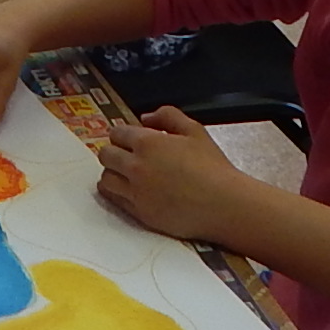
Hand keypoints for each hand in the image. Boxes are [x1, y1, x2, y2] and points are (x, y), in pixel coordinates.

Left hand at [94, 107, 245, 243]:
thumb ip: (168, 116)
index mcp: (147, 143)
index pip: (117, 134)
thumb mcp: (194, 130)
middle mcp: (136, 167)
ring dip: (113, 174)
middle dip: (114, 152)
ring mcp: (136, 192)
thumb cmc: (213, 167)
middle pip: (105, 155)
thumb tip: (146, 118)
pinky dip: (118, 194)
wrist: (223, 204)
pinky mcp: (140, 214)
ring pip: (105, 180)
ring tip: (126, 175)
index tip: (130, 139)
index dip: (123, 135)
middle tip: (125, 156)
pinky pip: (115, 201)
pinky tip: (130, 191)